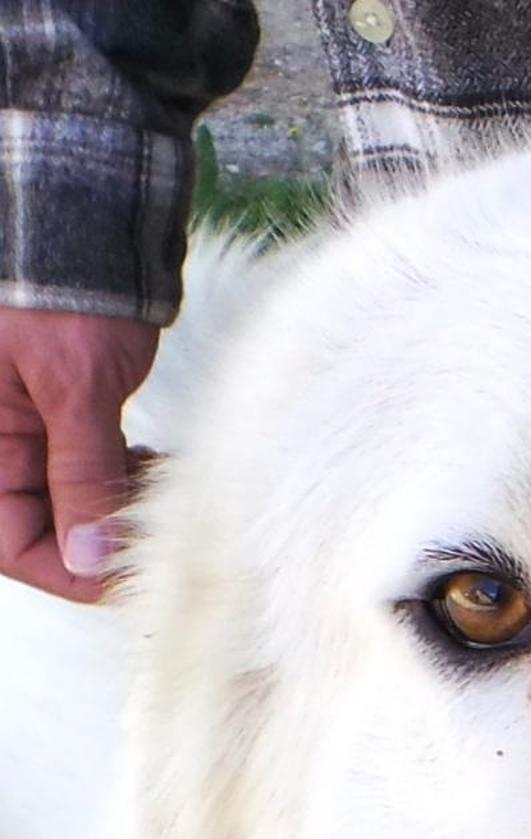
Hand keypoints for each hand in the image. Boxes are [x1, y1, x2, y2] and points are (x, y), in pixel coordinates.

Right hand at [0, 307, 159, 602]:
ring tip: (156, 485)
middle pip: (42, 530)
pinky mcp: (58, 412)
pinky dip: (119, 476)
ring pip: (70, 503)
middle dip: (101, 538)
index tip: (130, 570)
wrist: (82, 215)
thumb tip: (91, 557)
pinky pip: (85, 469)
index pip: (11, 544)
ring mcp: (24, 427)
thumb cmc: (63, 289)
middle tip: (154, 524)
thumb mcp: (75, 388)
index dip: (70, 569)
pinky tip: (150, 462)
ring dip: (115, 508)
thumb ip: (82, 473)